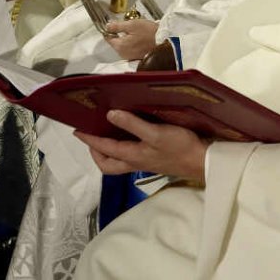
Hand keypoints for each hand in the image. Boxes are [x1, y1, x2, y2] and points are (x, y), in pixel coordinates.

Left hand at [76, 110, 208, 182]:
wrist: (203, 162)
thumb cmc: (179, 147)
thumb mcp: (155, 133)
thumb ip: (133, 124)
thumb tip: (110, 115)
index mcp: (132, 156)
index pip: (104, 149)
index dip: (89, 140)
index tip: (77, 130)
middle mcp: (135, 162)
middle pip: (108, 164)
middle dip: (96, 152)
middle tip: (91, 136)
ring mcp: (146, 162)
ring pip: (119, 161)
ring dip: (109, 151)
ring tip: (106, 133)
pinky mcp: (155, 159)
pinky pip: (131, 156)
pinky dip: (124, 146)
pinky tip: (130, 133)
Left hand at [103, 19, 159, 60]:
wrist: (165, 41)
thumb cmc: (149, 32)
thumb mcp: (132, 24)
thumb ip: (117, 26)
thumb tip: (107, 27)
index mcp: (120, 47)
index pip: (108, 38)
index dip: (110, 30)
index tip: (114, 24)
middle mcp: (123, 54)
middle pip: (116, 43)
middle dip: (119, 34)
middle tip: (128, 25)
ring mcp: (131, 57)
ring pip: (123, 46)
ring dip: (126, 38)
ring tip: (136, 31)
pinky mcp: (138, 57)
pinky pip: (131, 49)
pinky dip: (132, 43)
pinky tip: (139, 37)